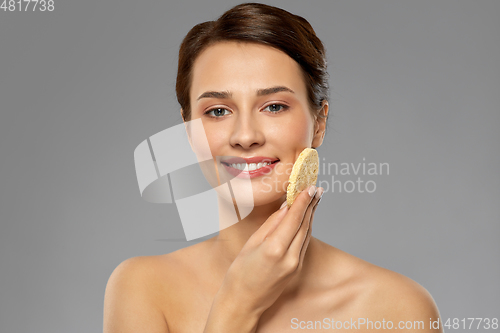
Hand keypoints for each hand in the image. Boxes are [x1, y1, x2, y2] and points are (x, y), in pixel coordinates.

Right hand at [219, 185, 323, 314]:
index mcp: (275, 248)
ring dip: (312, 215)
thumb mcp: (251, 243)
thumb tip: (286, 208)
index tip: (309, 187)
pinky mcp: (297, 269)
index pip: (294, 218)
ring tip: (314, 199)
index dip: (303, 201)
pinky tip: (307, 219)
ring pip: (307, 234)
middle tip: (316, 189)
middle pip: (305, 225)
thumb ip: (271, 224)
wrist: (243, 302)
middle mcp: (290, 257)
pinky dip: (307, 228)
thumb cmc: (240, 272)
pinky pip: (304, 243)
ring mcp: (295, 265)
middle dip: (311, 205)